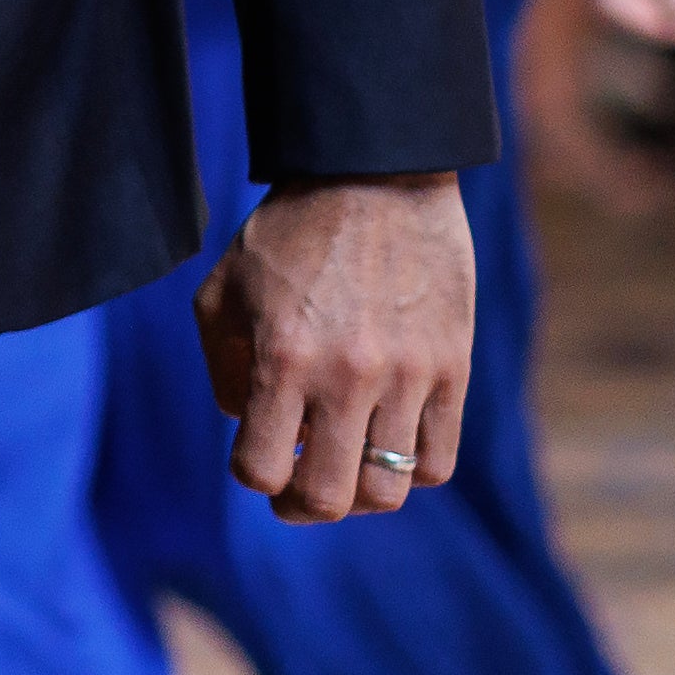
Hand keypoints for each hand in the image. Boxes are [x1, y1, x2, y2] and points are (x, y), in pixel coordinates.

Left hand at [195, 171, 471, 524]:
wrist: (379, 170)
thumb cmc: (290, 230)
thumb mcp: (224, 290)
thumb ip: (222, 369)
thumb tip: (246, 426)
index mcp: (282, 358)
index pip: (261, 471)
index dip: (254, 474)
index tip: (260, 455)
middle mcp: (346, 376)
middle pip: (326, 499)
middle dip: (302, 504)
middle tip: (299, 483)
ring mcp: (407, 375)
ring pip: (386, 490)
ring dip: (358, 490)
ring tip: (348, 460)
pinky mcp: (452, 367)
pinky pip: (437, 460)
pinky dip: (409, 467)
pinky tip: (391, 437)